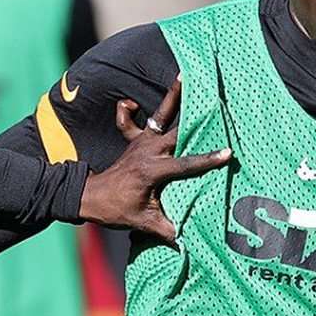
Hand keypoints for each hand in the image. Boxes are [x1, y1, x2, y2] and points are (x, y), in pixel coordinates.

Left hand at [79, 78, 230, 240]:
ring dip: (173, 96)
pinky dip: (130, 110)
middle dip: (197, 118)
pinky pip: (129, 120)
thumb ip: (166, 230)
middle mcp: (147, 151)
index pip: (184, 165)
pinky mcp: (132, 141)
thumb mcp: (141, 222)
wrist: (89, 197)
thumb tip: (186, 241)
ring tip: (185, 74)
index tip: (227, 154)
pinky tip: (135, 103)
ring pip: (159, 115)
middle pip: (175, 131)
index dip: (206, 160)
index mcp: (151, 171)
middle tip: (215, 101)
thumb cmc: (116, 209)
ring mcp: (140, 143)